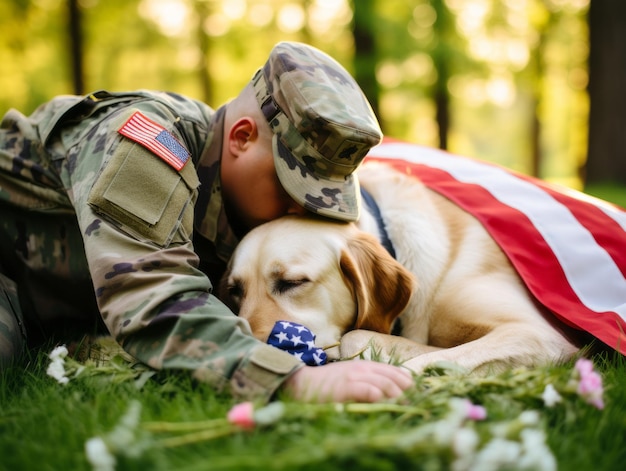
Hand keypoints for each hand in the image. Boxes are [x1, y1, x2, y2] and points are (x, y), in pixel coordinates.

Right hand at [281, 360, 412, 402]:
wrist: (301, 382)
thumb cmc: (327, 383)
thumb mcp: (350, 376)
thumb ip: (368, 380)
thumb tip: (390, 392)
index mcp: (365, 366)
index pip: (394, 371)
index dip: (407, 382)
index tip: (416, 393)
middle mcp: (362, 369)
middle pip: (393, 378)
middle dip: (406, 391)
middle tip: (415, 403)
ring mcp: (354, 377)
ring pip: (384, 384)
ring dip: (397, 395)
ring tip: (405, 406)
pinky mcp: (346, 387)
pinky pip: (369, 391)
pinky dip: (379, 397)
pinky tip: (385, 404)